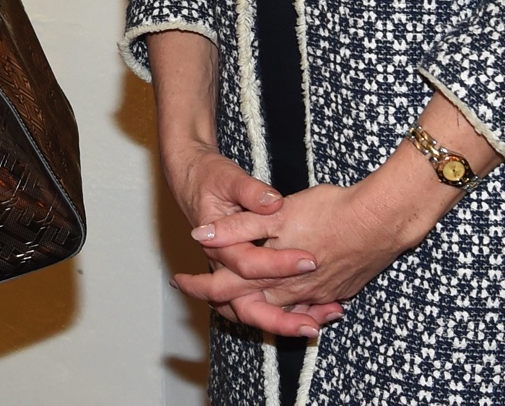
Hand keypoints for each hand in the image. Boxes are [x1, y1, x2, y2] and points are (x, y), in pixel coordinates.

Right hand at [163, 139, 337, 338]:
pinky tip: (312, 313)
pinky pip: (258, 302)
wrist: (191, 177)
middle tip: (311, 323)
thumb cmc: (210, 177)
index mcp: (217, 244)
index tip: (310, 260)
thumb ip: (251, 191)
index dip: (279, 264)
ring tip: (313, 327)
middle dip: (279, 319)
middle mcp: (221, 265)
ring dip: (281, 323)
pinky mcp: (241, 273)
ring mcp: (230, 273)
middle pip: (245, 305)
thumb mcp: (229, 178)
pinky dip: (282, 312)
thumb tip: (273, 202)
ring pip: (250, 312)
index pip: (248, 264)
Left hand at [188, 158, 454, 311]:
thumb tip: (202, 236)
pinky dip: (293, 306)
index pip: (226, 290)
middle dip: (224, 301)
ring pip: (281, 310)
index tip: (180, 281)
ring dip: (259, 306)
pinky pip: (309, 307)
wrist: (382, 221)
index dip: (200, 286)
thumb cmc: (329, 212)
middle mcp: (292, 293)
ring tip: (240, 297)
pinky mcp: (339, 290)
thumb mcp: (276, 215)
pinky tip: (292, 298)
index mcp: (271, 275)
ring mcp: (318, 295)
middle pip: (250, 307)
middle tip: (201, 292)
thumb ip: (238, 228)